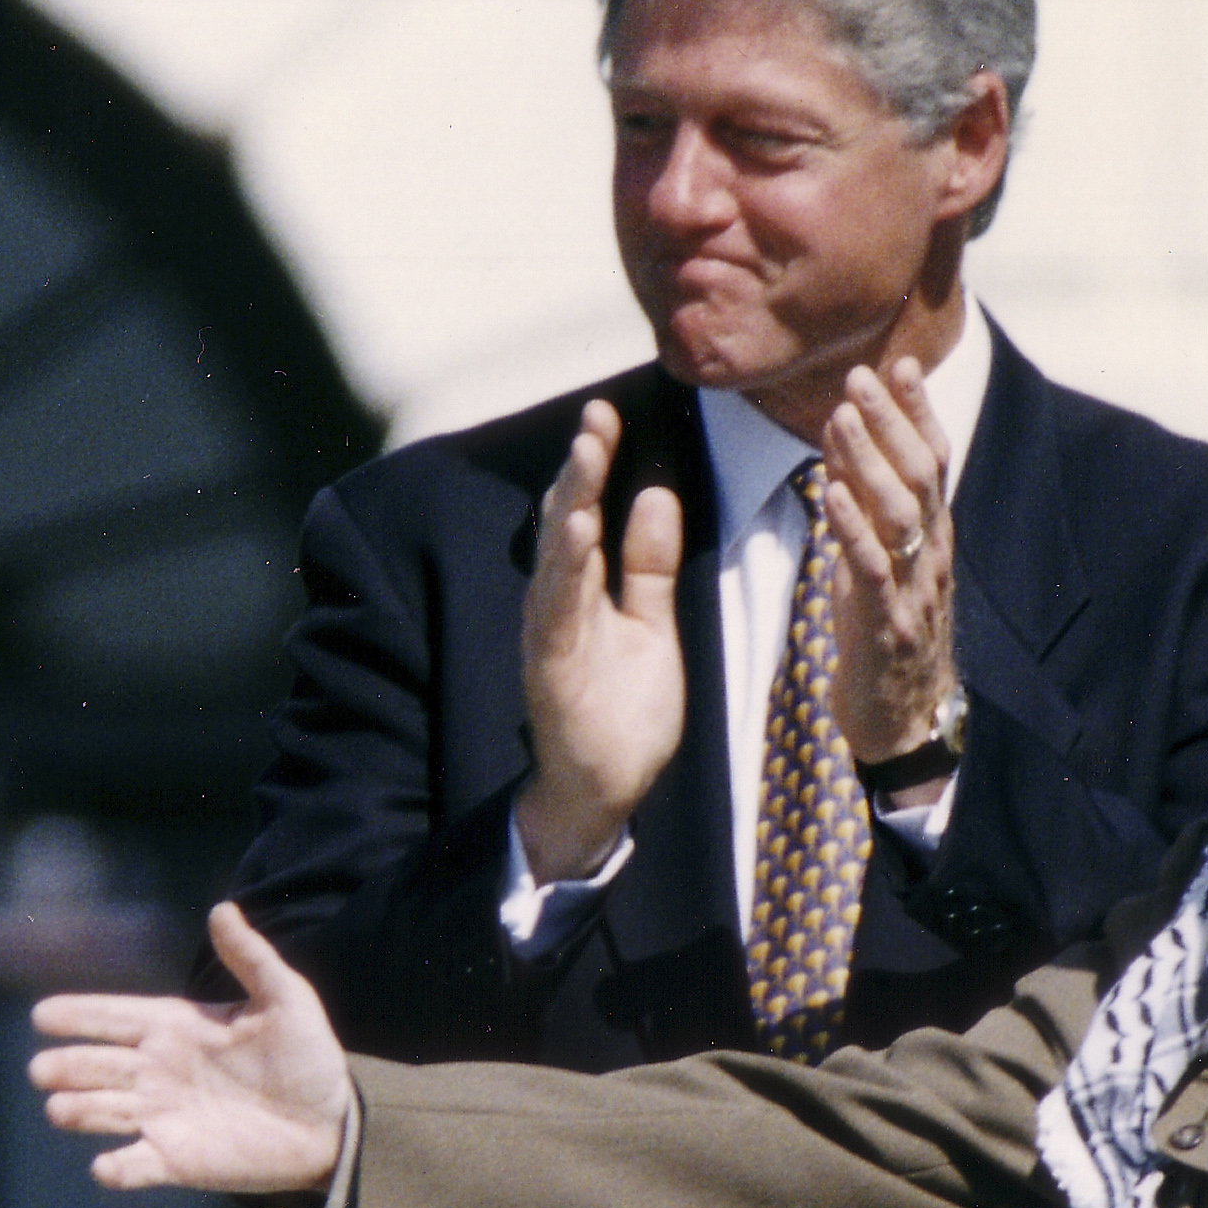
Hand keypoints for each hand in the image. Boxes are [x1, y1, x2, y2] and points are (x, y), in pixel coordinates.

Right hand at [31, 903, 353, 1195]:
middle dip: (67, 1065)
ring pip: (104, 1111)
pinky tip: (105, 1167)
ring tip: (58, 1108)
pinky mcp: (176, 1161)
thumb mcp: (285, 998)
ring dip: (79, 1111)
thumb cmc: (306, 1056)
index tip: (42, 1014)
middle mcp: (157, 1071)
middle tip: (41, 1070)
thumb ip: (251, 957)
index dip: (79, 1014)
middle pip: (97, 1065)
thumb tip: (221, 909)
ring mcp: (162, 1117)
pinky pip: (136, 1165)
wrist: (332, 1123)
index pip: (115, 1017)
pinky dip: (117, 1169)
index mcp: (175, 1028)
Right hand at [516, 399, 686, 880]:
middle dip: (581, 470)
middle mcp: (557, 605)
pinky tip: (578, 533)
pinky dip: (566, 571)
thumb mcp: (651, 626)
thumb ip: (648, 566)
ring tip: (586, 457)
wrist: (605, 792)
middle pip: (565, 524)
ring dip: (570, 506)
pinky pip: (557, 612)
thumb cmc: (623, 711)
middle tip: (596, 417)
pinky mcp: (552, 671)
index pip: (585, 514)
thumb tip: (657, 494)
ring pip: (557, 559)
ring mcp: (551, 637)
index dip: (595, 465)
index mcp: (581, 591)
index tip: (607, 415)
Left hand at [818, 359, 961, 766]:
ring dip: (869, 462)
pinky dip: (852, 528)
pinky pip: (872, 569)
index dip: (918, 413)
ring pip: (900, 514)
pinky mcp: (886, 626)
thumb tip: (842, 447)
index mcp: (931, 538)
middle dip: (893, 422)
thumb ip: (863, 510)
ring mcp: (913, 591)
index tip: (900, 363)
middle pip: (921, 476)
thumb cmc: (884, 636)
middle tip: (861, 375)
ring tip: (842, 417)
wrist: (902, 721)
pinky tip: (831, 493)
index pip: (933, 462)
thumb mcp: (875, 563)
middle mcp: (931, 556)